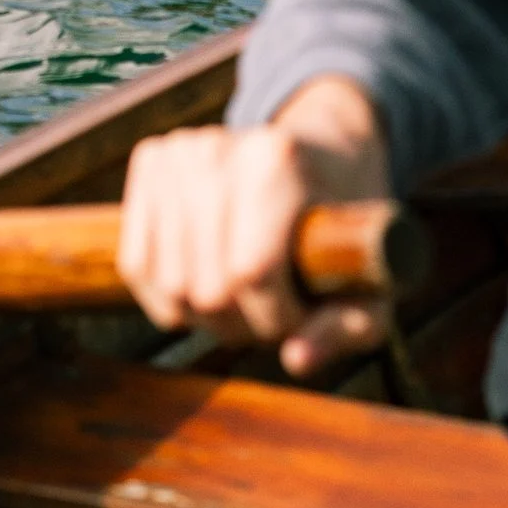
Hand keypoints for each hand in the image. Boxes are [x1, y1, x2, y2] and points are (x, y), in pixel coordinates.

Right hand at [118, 76, 393, 379]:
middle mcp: (218, 146)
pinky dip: (165, 297)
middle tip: (268, 314)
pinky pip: (136, 263)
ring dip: (204, 316)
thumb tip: (295, 360)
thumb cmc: (346, 229)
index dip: (275, 319)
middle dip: (241, 324)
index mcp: (277, 161)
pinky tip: (201, 288)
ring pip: (169, 282)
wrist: (319, 153)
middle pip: (207, 286)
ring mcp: (178, 150)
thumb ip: (344, 326)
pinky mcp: (150, 159)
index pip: (252, 272)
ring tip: (239, 301)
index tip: (299, 319)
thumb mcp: (371, 279)